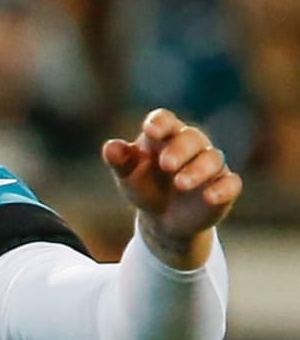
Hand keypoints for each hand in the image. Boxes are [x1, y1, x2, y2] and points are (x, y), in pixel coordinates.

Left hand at [102, 108, 241, 266]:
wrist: (163, 219)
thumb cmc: (146, 187)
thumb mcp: (129, 176)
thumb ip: (120, 161)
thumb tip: (110, 148)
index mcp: (165, 137)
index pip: (165, 121)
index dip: (160, 123)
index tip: (150, 129)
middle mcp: (192, 146)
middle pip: (191, 138)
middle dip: (180, 149)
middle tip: (165, 164)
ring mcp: (210, 165)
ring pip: (212, 159)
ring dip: (198, 169)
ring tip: (180, 183)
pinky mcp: (223, 187)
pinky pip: (230, 184)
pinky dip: (223, 189)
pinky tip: (211, 197)